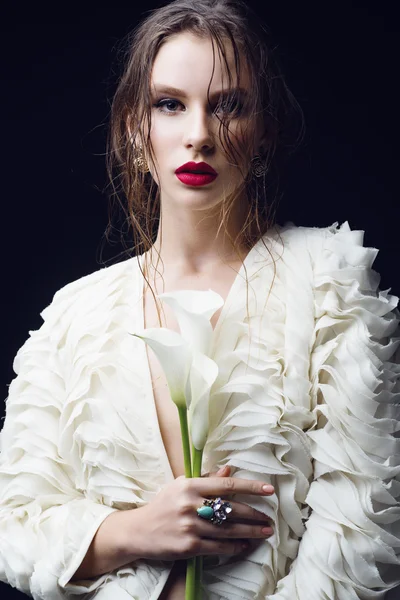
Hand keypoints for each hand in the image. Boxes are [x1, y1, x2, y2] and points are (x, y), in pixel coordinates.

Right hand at [124, 468, 273, 560]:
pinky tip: (245, 545)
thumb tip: (229, 470)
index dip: (251, 487)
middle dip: (254, 515)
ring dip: (250, 532)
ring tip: (265, 532)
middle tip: (269, 519)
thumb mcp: (180, 485)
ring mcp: (190, 526)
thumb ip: (206, 478)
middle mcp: (191, 505)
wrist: (138, 530)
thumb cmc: (163, 505)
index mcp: (190, 486)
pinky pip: (218, 547)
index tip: (269, 490)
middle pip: (231, 509)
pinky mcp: (188, 546)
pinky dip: (235, 547)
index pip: (227, 485)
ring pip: (228, 530)